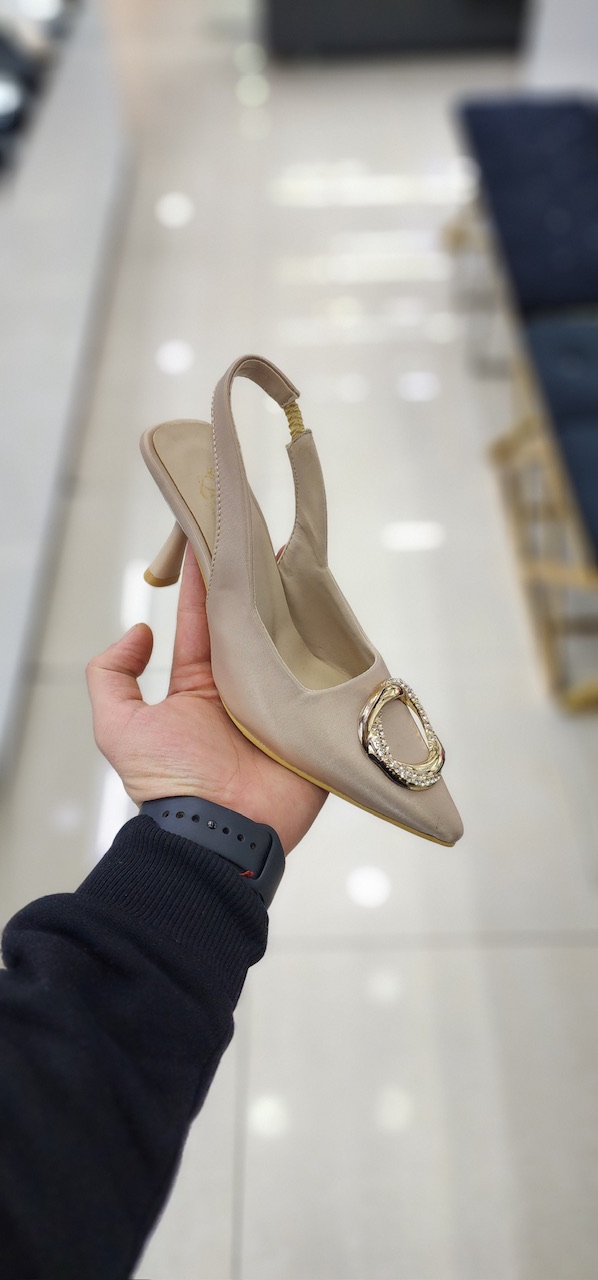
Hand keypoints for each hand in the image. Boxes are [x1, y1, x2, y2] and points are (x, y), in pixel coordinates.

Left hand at [86, 548, 326, 853]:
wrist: (221, 835)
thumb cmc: (170, 784)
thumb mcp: (119, 728)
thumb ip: (111, 677)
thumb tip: (138, 632)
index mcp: (201, 686)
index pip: (205, 622)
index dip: (208, 583)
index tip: (213, 540)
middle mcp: (241, 690)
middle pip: (254, 627)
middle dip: (260, 587)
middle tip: (267, 540)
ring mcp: (281, 705)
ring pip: (292, 647)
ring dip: (298, 612)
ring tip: (304, 567)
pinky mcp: (314, 724)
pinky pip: (326, 684)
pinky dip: (333, 656)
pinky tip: (337, 619)